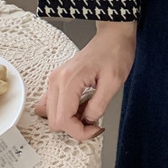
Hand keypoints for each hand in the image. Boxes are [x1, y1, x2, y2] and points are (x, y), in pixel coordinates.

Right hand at [34, 23, 136, 140]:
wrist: (113, 35)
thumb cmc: (116, 53)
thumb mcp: (114, 82)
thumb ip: (98, 106)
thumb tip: (87, 121)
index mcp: (69, 80)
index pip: (63, 120)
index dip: (80, 132)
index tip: (96, 129)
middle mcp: (56, 80)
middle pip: (54, 121)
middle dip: (75, 127)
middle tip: (95, 121)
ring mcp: (55, 79)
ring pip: (52, 115)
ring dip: (70, 120)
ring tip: (90, 111)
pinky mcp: (58, 79)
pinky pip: (53, 104)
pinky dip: (66, 111)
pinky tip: (82, 105)